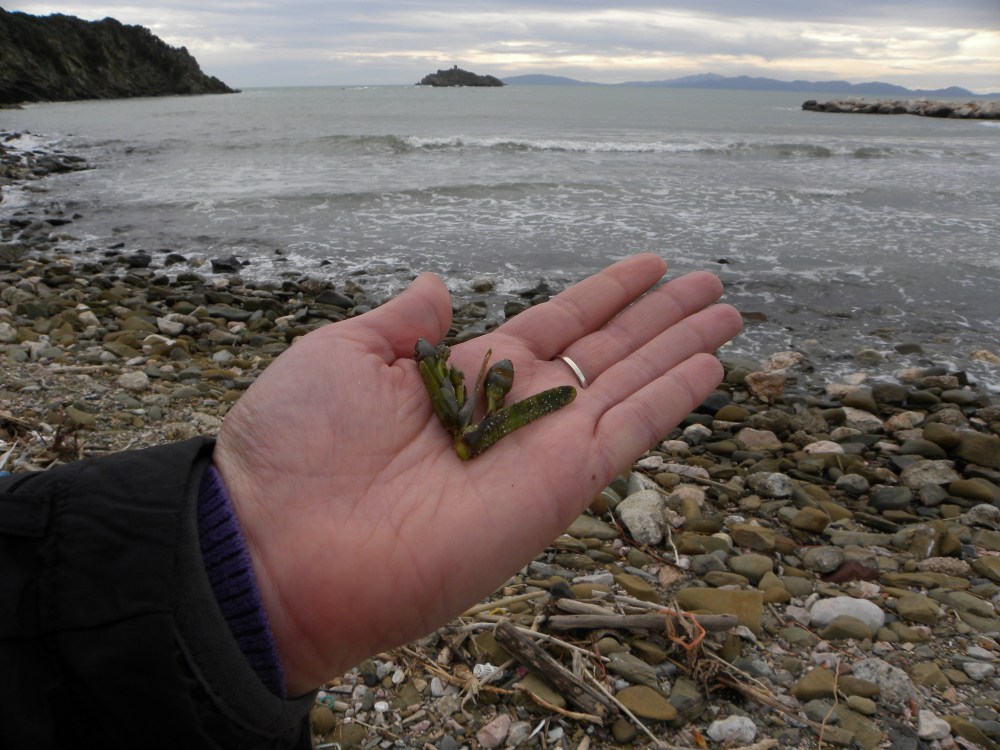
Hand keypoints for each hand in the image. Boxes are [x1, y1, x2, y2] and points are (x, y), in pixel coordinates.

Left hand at [212, 254, 742, 694]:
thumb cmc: (293, 448)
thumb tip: (438, 287)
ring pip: (630, 386)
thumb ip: (404, 323)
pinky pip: (627, 435)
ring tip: (726, 314)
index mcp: (466, 377)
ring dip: (680, 349)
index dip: (604, 295)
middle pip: (606, 352)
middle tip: (710, 285)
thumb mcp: (342, 356)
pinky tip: (708, 368)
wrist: (276, 545)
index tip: (648, 266)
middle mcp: (513, 412)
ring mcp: (539, 451)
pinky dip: (671, 400)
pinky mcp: (556, 489)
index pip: (555, 325)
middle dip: (658, 319)